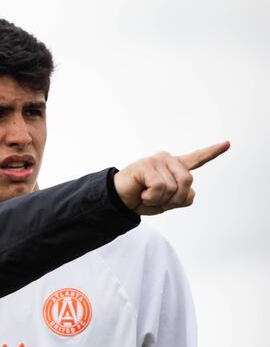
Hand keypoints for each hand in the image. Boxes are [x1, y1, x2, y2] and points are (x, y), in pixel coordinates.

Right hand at [114, 141, 229, 214]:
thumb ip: (182, 198)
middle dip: (175, 198)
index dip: (212, 152)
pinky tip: (142, 194)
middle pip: (187, 181)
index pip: (196, 159)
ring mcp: (156, 161)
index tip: (227, 143)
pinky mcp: (145, 165)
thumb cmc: (141, 199)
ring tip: (147, 196)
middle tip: (158, 200)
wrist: (118, 201)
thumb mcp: (166, 203)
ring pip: (173, 187)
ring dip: (160, 199)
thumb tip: (190, 192)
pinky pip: (159, 187)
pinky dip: (151, 197)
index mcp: (173, 168)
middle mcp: (167, 160)